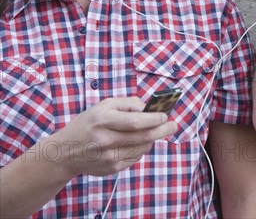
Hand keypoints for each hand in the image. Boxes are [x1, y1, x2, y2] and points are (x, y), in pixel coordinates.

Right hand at [50, 97, 176, 177]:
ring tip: (153, 132)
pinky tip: (136, 142)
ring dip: (152, 139)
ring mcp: (108, 157)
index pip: (136, 122)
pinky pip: (135, 157)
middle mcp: (105, 140)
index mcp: (103, 120)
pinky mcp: (111, 169)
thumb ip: (128, 104)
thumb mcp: (104, 106)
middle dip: (163, 130)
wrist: (65, 152)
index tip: (166, 116)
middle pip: (143, 137)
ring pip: (142, 148)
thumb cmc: (88, 124)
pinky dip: (141, 148)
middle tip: (173, 125)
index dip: (155, 119)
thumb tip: (150, 108)